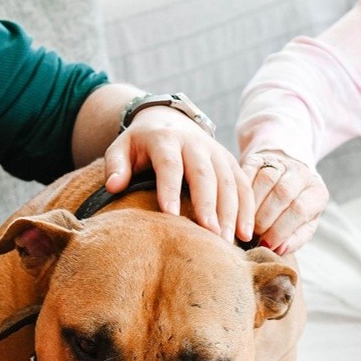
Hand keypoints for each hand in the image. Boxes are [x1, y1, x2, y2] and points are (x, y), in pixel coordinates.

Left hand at [104, 106, 254, 243]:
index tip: (171, 216)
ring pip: (228, 181)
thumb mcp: (121, 148)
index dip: (171, 190)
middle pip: (204, 175)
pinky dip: (247, 209)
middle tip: (209, 235)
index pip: (170, 165)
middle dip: (208, 205)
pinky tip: (246, 234)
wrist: (167, 119)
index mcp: (166, 140)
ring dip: (231, 212)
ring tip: (226, 241)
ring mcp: (216, 152)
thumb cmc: (140, 144)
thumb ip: (115, 165)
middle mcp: (195, 143)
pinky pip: (243, 185)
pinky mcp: (229, 161)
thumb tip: (113, 186)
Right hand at [241, 149, 329, 253]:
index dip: (281, 229)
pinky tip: (236, 207)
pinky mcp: (259, 158)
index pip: (300, 209)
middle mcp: (302, 173)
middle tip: (252, 234)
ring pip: (266, 179)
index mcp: (317, 193)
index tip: (266, 245)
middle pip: (283, 192)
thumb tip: (279, 249)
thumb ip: (293, 240)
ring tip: (243, 223)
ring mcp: (281, 163)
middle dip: (265, 218)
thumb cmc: (292, 214)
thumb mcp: (300, 228)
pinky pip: (248, 170)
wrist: (284, 183)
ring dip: (252, 205)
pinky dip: (240, 190)